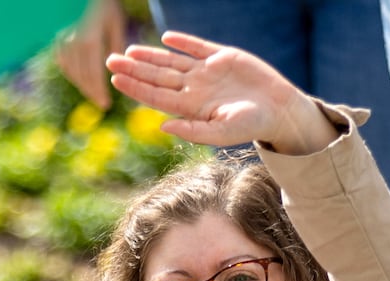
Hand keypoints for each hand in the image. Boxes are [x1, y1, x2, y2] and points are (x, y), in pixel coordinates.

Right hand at [55, 0, 126, 109]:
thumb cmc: (106, 6)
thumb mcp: (116, 24)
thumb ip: (116, 47)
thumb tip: (118, 69)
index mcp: (89, 41)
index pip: (93, 74)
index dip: (99, 91)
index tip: (106, 105)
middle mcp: (73, 43)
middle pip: (81, 76)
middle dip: (92, 92)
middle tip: (102, 104)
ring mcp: (63, 41)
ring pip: (71, 71)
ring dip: (82, 85)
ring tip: (94, 95)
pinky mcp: (58, 39)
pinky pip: (64, 62)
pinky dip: (73, 74)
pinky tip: (82, 80)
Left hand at [105, 32, 337, 153]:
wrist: (280, 111)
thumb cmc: (252, 126)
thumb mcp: (221, 132)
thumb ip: (192, 131)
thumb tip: (162, 126)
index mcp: (192, 107)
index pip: (157, 96)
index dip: (135, 87)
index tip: (115, 79)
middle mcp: (196, 89)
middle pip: (159, 77)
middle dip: (134, 69)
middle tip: (110, 60)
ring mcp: (208, 73)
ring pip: (173, 62)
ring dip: (151, 56)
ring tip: (129, 52)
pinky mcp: (223, 58)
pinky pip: (198, 47)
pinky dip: (183, 42)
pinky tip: (167, 38)